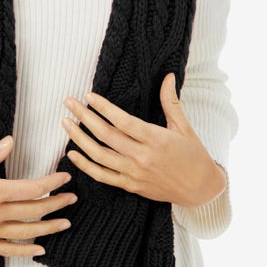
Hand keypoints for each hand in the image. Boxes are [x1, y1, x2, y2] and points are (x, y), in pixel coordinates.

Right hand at [0, 135, 76, 257]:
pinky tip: (39, 249)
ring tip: (66, 223)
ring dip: (49, 227)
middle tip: (72, 198)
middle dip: (56, 203)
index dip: (51, 183)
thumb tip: (10, 142)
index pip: (30, 188)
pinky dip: (26, 251)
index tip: (64, 178)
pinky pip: (8, 250)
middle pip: (33, 210)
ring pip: (26, 231)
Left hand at [61, 74, 225, 207]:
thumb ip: (171, 101)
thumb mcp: (184, 127)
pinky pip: (102, 176)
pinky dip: (85, 166)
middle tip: (68, 102)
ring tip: (65, 123)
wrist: (201, 190)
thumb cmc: (194, 155)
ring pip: (99, 156)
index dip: (104, 108)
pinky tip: (72, 153)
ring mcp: (134, 173)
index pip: (123, 121)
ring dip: (79, 139)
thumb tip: (168, 76)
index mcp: (156, 139)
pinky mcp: (130, 186)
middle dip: (83, 117)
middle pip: (106, 135)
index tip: (89, 96)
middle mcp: (142, 157)